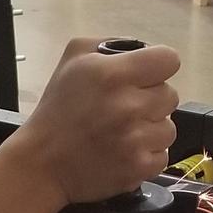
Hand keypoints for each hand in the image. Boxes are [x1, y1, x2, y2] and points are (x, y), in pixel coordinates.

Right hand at [18, 37, 179, 207]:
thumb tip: (142, 50)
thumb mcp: (73, 59)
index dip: (158, 67)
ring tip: (123, 132)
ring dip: (151, 129)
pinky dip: (147, 155)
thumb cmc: (58, 110)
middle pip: (171, 95)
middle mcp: (128, 105)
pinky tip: (124, 151)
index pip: (169, 60)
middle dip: (151, 100)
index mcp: (113, 74)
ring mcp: (135, 139)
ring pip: (169, 128)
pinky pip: (163, 155)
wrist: (42, 164)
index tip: (146, 76)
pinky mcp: (138, 167)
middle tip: (125, 108)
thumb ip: (110, 45)